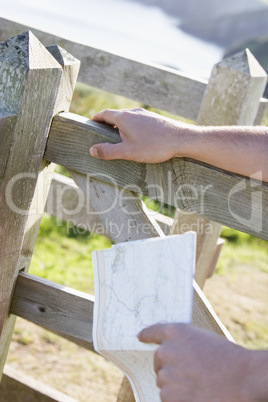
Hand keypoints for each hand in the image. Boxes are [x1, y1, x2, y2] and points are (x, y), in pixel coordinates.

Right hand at [90, 108, 191, 162]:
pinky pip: (139, 122)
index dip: (96, 119)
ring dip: (121, 127)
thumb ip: (109, 151)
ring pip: (128, 119)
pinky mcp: (155, 120)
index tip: (91, 124)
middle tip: (102, 135)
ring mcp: (145, 115)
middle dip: (108, 124)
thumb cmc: (155, 146)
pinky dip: (132, 128)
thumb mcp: (128, 152)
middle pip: (116, 116)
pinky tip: (137, 140)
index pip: (104, 114)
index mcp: (124, 117)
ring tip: (119, 140)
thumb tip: (92, 150)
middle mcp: (134, 112)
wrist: (182, 139)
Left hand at [138, 323, 257, 401]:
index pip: (153, 331)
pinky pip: (168, 397)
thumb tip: (172, 352)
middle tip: (191, 372)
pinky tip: (196, 394)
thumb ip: (184, 343)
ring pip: (164, 381)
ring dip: (176, 384)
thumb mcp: (203, 340)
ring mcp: (166, 374)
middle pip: (159, 361)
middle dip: (170, 367)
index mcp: (175, 332)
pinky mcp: (168, 395)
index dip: (147, 334)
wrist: (242, 379)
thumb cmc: (227, 359)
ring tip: (199, 384)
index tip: (140, 336)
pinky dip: (178, 398)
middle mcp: (166, 351)